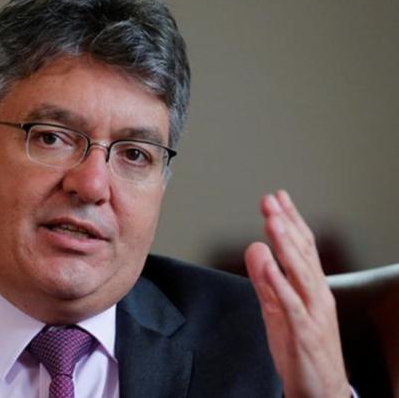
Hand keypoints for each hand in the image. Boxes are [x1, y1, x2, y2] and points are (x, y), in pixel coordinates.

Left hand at [244, 190, 349, 397]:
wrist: (320, 391)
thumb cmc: (300, 348)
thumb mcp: (276, 308)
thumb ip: (264, 279)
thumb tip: (254, 248)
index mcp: (312, 287)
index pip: (303, 247)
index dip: (291, 220)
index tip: (278, 198)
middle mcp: (317, 295)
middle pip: (302, 253)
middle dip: (286, 224)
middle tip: (271, 200)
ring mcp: (313, 312)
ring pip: (301, 272)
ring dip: (287, 245)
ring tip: (273, 221)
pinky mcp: (304, 332)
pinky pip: (292, 305)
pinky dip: (281, 284)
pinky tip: (270, 266)